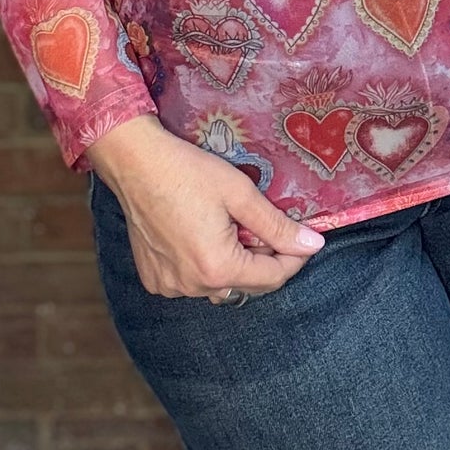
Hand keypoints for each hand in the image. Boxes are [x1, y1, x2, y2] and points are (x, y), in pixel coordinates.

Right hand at [88, 114, 323, 299]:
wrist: (135, 163)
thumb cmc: (188, 172)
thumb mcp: (241, 193)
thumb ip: (278, 225)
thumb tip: (314, 245)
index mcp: (218, 268)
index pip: (273, 278)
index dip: (294, 258)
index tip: (304, 238)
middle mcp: (193, 286)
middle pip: (247, 285)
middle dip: (264, 259)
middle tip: (264, 226)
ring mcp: (170, 286)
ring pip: (219, 285)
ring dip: (234, 264)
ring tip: (231, 227)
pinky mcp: (154, 279)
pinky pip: (191, 282)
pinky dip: (204, 265)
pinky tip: (201, 235)